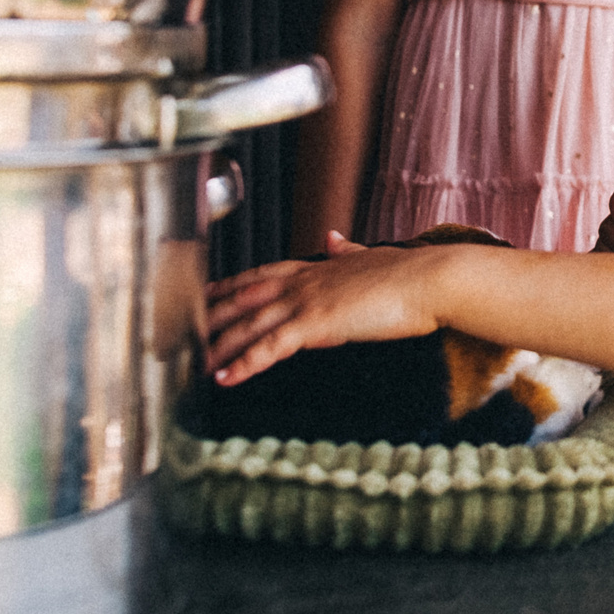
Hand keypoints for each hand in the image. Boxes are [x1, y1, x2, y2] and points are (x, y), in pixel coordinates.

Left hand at [203, 233, 441, 385]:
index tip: (208, 293)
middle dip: (212, 316)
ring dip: (219, 345)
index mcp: (316, 266)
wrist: (431, 280)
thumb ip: (347, 250)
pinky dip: (244, 362)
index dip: (230, 285)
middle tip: (183, 332)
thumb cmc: (409, 274)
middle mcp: (304, 281)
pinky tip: (225, 377)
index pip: (261, 275)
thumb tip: (333, 237)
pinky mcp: (317, 323)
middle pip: (244, 298)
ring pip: (249, 324)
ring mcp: (308, 301)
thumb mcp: (370, 258)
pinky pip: (270, 346)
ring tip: (196, 364)